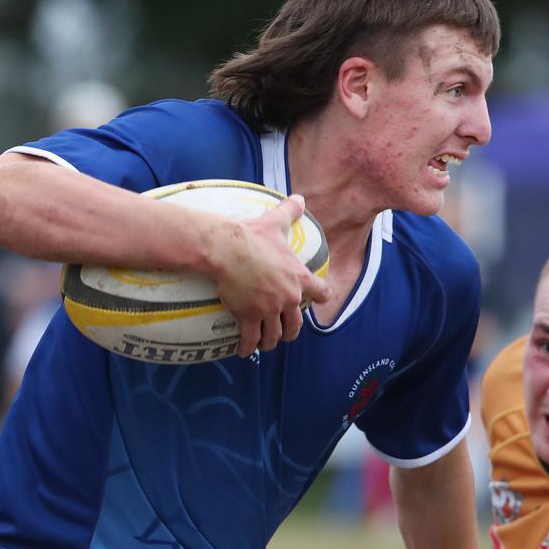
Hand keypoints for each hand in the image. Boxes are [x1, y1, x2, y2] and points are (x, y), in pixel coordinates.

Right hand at [210, 195, 329, 356]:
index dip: (321, 297)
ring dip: (270, 342)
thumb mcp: (275, 222)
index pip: (321, 292)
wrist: (227, 249)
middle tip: (285, 332)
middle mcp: (289, 297)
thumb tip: (299, 197)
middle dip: (291, 331)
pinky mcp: (250, 317)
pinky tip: (244, 352)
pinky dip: (248, 347)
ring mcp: (270, 309)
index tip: (320, 301)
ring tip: (264, 343)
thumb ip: (290, 212)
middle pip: (296, 324)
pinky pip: (251, 339)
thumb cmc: (252, 235)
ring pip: (275, 335)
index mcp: (298, 277)